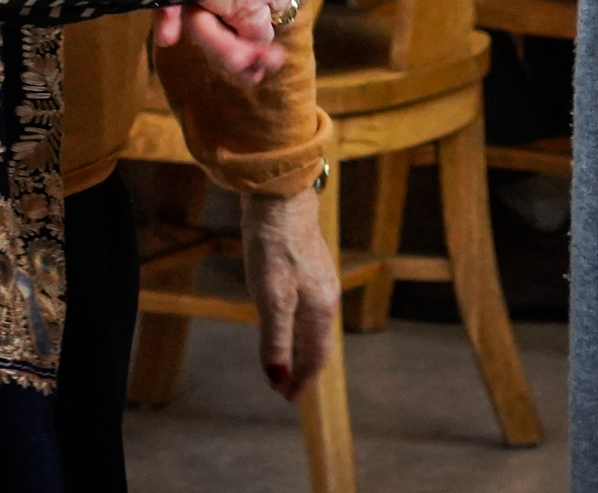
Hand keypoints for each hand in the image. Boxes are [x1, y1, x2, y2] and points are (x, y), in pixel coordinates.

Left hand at [242, 186, 339, 398]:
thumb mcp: (270, 298)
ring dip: (300, 348)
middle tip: (285, 387)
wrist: (280, 198)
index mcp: (321, 310)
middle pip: (318, 344)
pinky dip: (297, 326)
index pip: (315, 357)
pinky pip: (308, 308)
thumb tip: (279, 377)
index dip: (301, 380)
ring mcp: (321, 280)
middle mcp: (326, 297)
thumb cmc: (274, 247)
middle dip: (303, 368)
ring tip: (285, 362)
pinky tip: (286, 322)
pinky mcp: (310, 265)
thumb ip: (276, 339)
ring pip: (314, 326)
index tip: (285, 398)